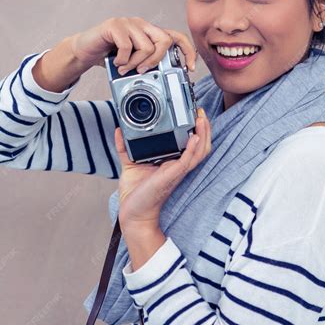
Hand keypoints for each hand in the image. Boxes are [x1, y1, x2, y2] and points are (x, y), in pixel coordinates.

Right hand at [71, 17, 196, 73]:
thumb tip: (165, 77)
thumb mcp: (133, 61)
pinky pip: (127, 46)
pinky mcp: (114, 25)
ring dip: (136, 63)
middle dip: (156, 60)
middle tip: (143, 70)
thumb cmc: (110, 56)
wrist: (84, 50)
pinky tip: (116, 62)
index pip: (176, 36)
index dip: (187, 51)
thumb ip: (148, 63)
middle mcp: (142, 24)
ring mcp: (128, 23)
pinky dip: (123, 60)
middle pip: (165, 40)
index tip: (190, 68)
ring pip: (146, 46)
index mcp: (150, 32)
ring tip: (125, 68)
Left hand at [116, 107, 211, 230]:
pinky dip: (192, 149)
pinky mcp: (171, 176)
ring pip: (199, 152)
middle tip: (201, 112)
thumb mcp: (129, 163)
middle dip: (205, 129)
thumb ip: (125, 147)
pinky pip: (187, 161)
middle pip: (200, 146)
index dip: (196, 130)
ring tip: (202, 120)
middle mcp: (178, 166)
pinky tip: (194, 137)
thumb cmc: (135, 193)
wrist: (133, 213)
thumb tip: (119, 130)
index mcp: (172, 162)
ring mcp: (176, 171)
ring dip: (203, 135)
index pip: (191, 144)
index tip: (194, 113)